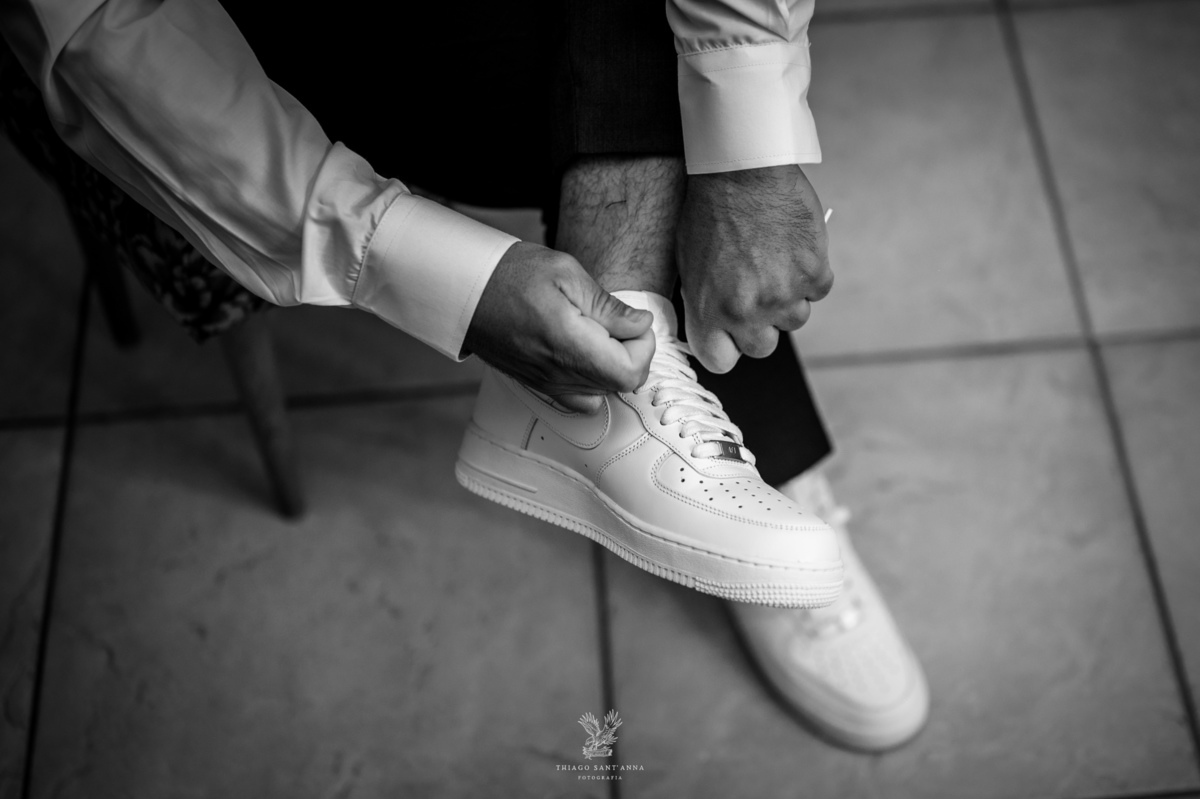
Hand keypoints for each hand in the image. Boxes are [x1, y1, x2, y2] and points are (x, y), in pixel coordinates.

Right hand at [464, 242, 655, 412]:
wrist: (464, 289)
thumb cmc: (510, 274)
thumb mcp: (567, 273)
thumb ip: (608, 307)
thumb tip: (640, 324)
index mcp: (567, 343)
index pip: (630, 372)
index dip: (644, 347)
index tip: (634, 323)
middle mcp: (556, 372)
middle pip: (621, 385)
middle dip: (632, 354)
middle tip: (619, 323)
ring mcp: (545, 383)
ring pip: (603, 393)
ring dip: (613, 366)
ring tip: (599, 334)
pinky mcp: (537, 385)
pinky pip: (579, 399)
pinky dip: (593, 381)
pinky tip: (585, 354)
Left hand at [676, 165, 833, 373]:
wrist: (743, 170)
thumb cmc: (711, 211)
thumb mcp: (690, 264)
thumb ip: (705, 303)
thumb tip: (716, 326)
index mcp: (709, 311)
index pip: (721, 361)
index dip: (728, 347)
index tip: (731, 334)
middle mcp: (747, 311)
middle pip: (763, 346)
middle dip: (761, 324)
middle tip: (756, 292)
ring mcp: (783, 295)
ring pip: (795, 320)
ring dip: (788, 298)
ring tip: (774, 262)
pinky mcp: (813, 273)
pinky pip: (817, 290)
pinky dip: (809, 273)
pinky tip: (792, 248)